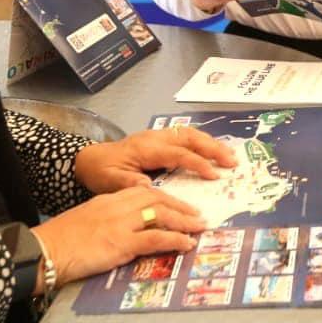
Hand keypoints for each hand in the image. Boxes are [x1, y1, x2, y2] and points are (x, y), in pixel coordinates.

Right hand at [32, 186, 207, 286]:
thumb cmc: (60, 241)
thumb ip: (108, 220)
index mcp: (108, 199)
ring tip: (200, 227)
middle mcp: (117, 206)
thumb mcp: (87, 221)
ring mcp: (120, 223)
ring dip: (185, 221)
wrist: (44, 250)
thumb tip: (127, 230)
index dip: (166, 196)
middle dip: (181, 205)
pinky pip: (156, 238)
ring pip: (161, 214)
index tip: (179, 204)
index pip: (143, 191)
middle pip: (157, 198)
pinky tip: (187, 243)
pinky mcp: (121, 243)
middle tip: (197, 214)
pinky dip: (175, 240)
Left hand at [74, 127, 238, 194]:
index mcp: (145, 148)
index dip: (197, 163)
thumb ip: (130, 185)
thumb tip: (151, 188)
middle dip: (213, 148)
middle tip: (232, 162)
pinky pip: (186, 136)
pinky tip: (214, 150)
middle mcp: (155, 138)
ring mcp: (158, 136)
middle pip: (189, 137)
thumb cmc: (100, 172)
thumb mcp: (110, 182)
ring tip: (230, 155)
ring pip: (190, 133)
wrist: (89, 160)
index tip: (214, 176)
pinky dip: (203, 141)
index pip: (178, 153)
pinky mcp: (160, 139)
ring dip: (211, 143)